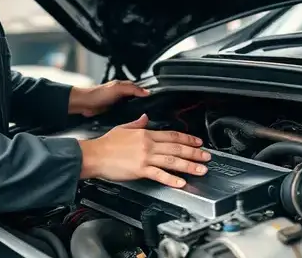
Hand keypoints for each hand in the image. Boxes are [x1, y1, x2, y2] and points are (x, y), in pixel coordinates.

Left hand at [69, 80, 149, 116]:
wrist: (84, 104)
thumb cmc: (98, 94)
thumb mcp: (117, 88)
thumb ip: (132, 89)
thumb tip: (147, 92)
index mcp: (125, 86)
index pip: (141, 90)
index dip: (148, 94)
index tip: (157, 101)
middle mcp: (124, 94)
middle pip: (139, 100)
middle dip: (145, 105)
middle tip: (153, 112)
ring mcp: (120, 104)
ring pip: (133, 108)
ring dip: (138, 112)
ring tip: (146, 119)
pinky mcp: (116, 112)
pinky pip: (126, 114)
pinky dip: (131, 117)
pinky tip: (134, 122)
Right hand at [78, 114, 210, 187]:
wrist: (94, 154)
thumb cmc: (106, 143)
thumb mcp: (123, 128)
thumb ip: (137, 123)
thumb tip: (146, 118)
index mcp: (145, 133)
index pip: (172, 135)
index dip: (187, 138)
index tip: (198, 142)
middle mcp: (148, 144)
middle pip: (176, 147)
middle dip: (194, 152)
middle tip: (207, 157)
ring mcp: (145, 157)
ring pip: (172, 160)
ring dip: (189, 165)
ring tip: (201, 170)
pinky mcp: (140, 169)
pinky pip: (159, 174)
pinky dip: (171, 178)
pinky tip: (181, 182)